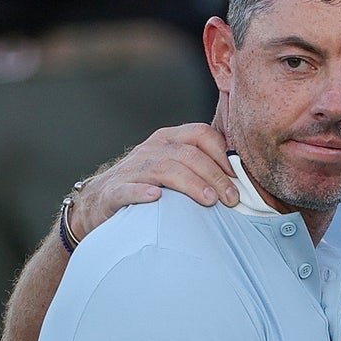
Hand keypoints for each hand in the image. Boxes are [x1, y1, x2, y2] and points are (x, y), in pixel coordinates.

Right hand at [70, 123, 236, 241]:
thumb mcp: (175, 171)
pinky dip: (141, 192)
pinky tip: (156, 198)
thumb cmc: (148, 188)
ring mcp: (130, 169)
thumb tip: (243, 178)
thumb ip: (202, 168)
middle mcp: (150, 149)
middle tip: (232, 198)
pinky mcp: (111, 192)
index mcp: (168, 140)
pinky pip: (126, 189)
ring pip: (164, 168)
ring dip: (190, 184)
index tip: (239, 178)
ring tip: (209, 201)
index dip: (223, 154)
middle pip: (188, 154)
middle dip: (215, 175)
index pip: (201, 134)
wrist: (97, 206)